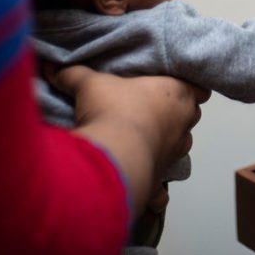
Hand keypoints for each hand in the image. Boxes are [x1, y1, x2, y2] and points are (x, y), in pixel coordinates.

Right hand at [47, 65, 209, 217]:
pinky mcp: (162, 176)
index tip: (174, 88)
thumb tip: (55, 67)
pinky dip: (158, 187)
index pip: (200, 88)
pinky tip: (145, 186)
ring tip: (144, 141)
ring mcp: (176, 151)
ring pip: (180, 145)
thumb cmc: (113, 109)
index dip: (189, 88)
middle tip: (151, 111)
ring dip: (166, 143)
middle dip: (176, 114)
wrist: (113, 154)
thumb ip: (76, 74)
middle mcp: (184, 122)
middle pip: (191, 114)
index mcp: (178, 93)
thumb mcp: (91, 85)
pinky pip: (164, 184)